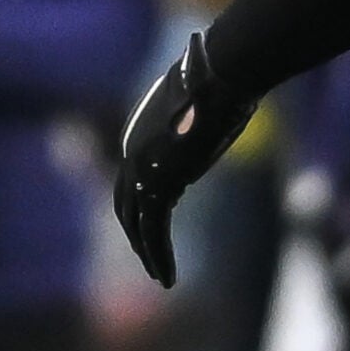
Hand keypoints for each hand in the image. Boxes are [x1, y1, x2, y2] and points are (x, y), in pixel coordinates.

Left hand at [114, 30, 258, 287]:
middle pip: (126, 203)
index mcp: (140, 131)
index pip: (133, 177)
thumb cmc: (223, 76)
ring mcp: (141, 168)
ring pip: (137, 224)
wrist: (222, 72)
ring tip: (161, 277)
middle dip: (136, 233)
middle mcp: (133, 150)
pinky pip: (153, 231)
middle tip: (149, 257)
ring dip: (147, 254)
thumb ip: (200, 105)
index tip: (156, 225)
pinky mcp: (158, 184)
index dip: (141, 204)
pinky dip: (159, 257)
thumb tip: (218, 82)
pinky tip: (168, 278)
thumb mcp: (204, 95)